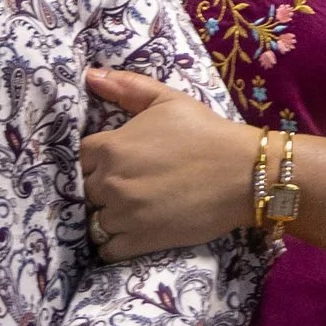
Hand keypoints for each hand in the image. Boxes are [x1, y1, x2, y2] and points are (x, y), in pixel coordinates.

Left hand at [81, 68, 256, 257]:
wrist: (243, 173)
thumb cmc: (206, 133)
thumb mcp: (167, 100)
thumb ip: (127, 87)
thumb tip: (91, 75)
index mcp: (110, 147)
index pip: (81, 158)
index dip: (97, 161)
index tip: (118, 163)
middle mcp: (110, 182)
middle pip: (86, 190)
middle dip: (102, 189)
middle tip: (131, 186)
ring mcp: (122, 215)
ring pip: (95, 221)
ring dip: (110, 217)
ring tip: (135, 210)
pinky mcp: (138, 241)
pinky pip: (108, 249)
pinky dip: (115, 244)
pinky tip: (134, 232)